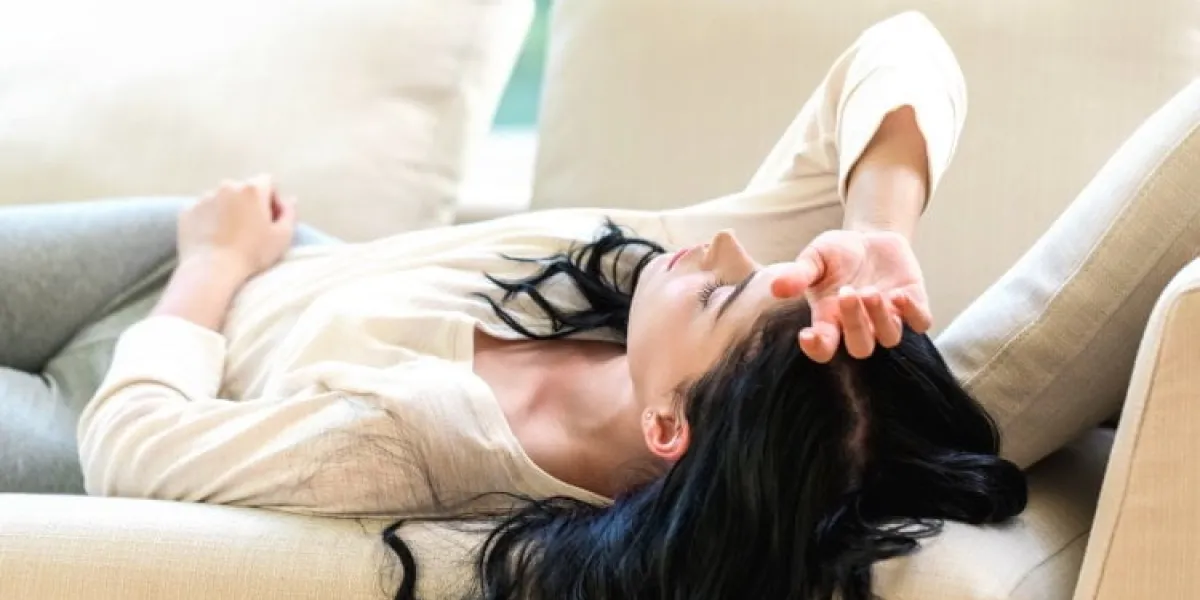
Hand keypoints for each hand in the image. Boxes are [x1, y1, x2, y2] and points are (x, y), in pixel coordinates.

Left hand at [178, 175, 296, 280]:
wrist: (211, 270)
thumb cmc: (252, 253)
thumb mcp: (283, 237)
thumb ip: (290, 213)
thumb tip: (289, 200)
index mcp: (252, 189)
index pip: (267, 182)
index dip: (272, 199)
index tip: (272, 219)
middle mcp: (226, 186)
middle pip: (243, 189)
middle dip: (249, 204)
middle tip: (252, 229)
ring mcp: (204, 198)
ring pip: (222, 200)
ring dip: (228, 211)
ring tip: (231, 236)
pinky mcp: (187, 212)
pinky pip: (203, 212)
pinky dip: (209, 221)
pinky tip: (214, 240)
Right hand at [771, 229, 931, 361]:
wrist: (869, 239)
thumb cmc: (836, 254)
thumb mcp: (814, 257)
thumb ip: (798, 273)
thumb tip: (776, 288)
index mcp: (830, 320)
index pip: (823, 349)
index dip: (817, 349)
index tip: (808, 336)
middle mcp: (860, 326)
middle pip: (861, 347)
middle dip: (854, 324)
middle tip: (847, 292)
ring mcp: (887, 319)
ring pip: (889, 338)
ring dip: (880, 318)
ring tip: (870, 291)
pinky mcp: (912, 305)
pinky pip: (919, 322)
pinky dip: (912, 313)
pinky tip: (899, 294)